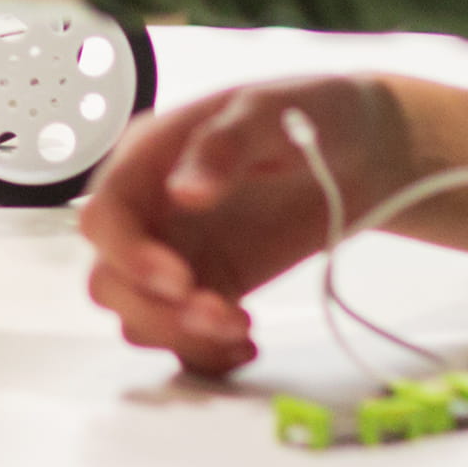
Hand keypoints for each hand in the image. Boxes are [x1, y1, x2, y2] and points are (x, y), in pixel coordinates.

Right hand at [74, 75, 408, 375]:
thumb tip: (183, 192)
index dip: (128, 255)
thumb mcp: (270, 113)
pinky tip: (247, 345)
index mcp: (148, 160)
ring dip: (180, 335)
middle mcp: (150, 212)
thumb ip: (224, 146)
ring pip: (138, 317)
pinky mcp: (211, 286)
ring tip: (241, 327)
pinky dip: (205, 353)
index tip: (179, 281)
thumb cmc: (314, 115)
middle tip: (220, 314)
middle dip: (155, 310)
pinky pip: (183, 337)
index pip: (104, 217)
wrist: (362, 152)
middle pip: (109, 280)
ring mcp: (177, 254)